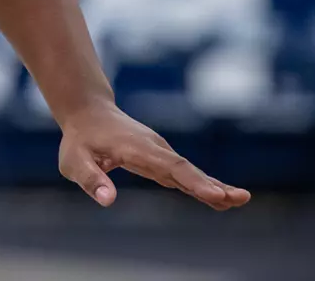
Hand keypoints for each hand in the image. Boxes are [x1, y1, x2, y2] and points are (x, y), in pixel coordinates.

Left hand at [58, 100, 249, 209]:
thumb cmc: (80, 140)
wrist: (88, 112)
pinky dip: (203, 185)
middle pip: (186, 169)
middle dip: (212, 185)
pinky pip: (185, 173)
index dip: (193, 181)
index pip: (169, 167)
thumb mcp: (73, 161)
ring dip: (214, 186)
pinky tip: (220, 197)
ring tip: (240, 200)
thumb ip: (90, 179)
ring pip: (190, 171)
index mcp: (136, 148)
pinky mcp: (161, 159)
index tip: (214, 194)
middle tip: (240, 198)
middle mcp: (154, 148)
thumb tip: (108, 201)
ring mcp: (160, 152)